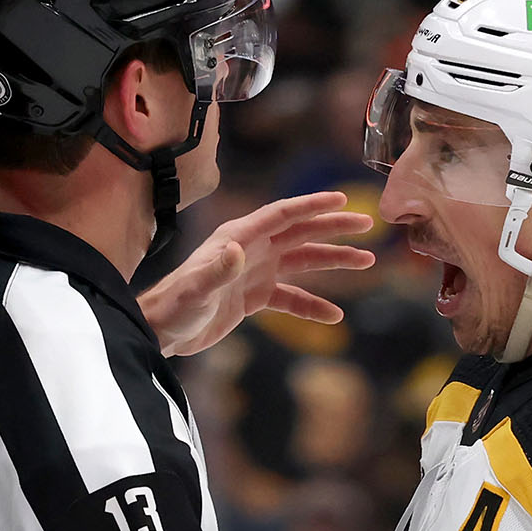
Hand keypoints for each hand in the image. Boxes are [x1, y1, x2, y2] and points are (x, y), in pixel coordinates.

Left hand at [138, 190, 375, 357]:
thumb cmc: (175, 306)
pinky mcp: (254, 297)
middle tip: (368, 226)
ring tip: (366, 262)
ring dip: (333, 261)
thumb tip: (237, 250)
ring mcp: (255, 272)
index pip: (282, 215)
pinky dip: (312, 305)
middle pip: (300, 232)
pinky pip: (291, 297)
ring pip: (302, 261)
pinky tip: (334, 317)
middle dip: (334, 228)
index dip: (312, 206)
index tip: (343, 200)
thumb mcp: (196, 289)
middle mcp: (251, 250)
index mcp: (239, 238)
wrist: (163, 331)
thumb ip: (217, 270)